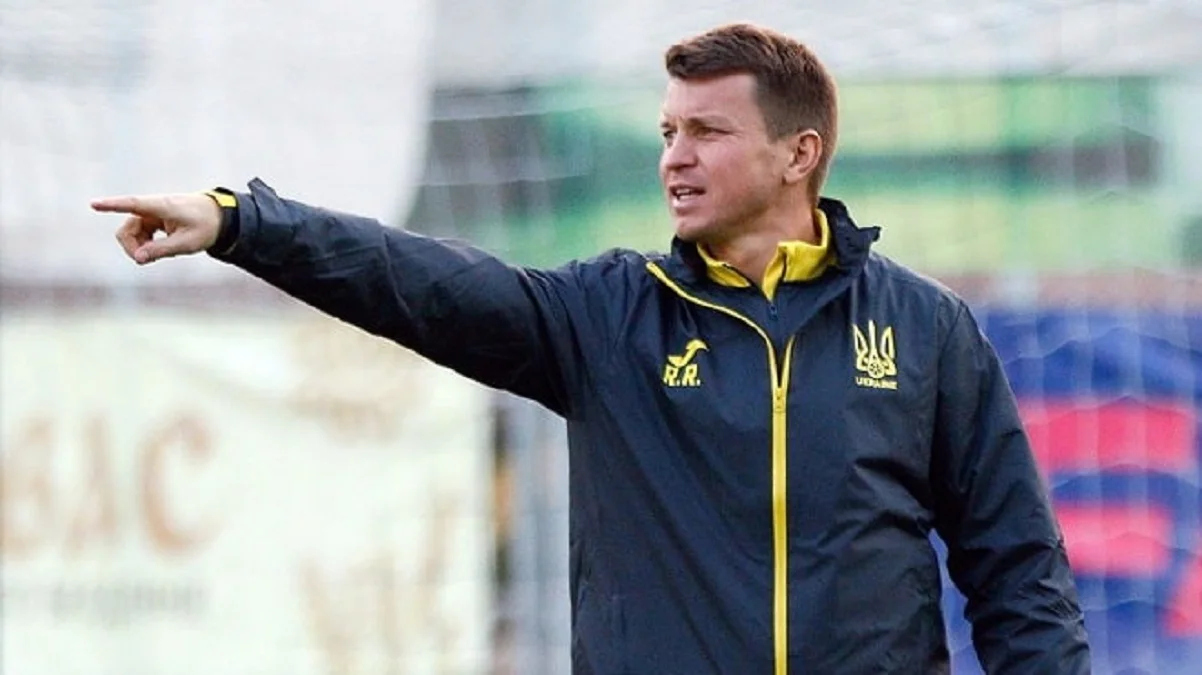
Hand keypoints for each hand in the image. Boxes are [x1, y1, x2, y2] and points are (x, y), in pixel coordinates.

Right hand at [91, 192, 223, 264]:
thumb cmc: (206, 227)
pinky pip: (140, 233)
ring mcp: (152, 213)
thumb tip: (138, 258)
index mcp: (162, 207)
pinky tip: (157, 249)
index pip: (132, 205)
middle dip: (131, 247)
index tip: (94, 204)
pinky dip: (145, 244)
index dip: (113, 206)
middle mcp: (153, 207)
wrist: (220, 217)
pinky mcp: (154, 219)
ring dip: (139, 247)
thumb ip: (161, 250)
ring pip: (131, 233)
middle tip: (145, 261)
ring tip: (158, 254)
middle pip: (127, 229)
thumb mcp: (186, 243)